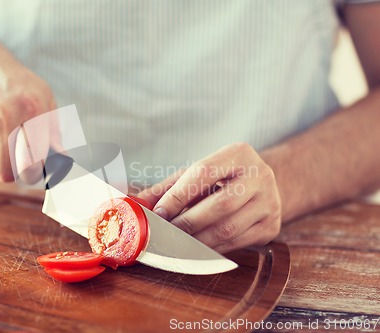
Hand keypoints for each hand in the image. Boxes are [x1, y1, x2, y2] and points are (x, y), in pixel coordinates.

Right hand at [0, 25, 60, 181]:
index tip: (32, 172)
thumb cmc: (11, 82)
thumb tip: (62, 160)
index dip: (33, 174)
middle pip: (6, 172)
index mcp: (32, 108)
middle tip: (12, 161)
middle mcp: (5, 115)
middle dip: (10, 172)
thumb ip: (52, 129)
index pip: (34, 161)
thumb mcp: (40, 95)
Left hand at [138, 143, 281, 252]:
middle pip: (220, 205)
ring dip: (196, 241)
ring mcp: (270, 202)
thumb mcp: (196, 175)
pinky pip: (236, 244)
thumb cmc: (220, 178)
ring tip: (175, 244)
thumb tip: (134, 204)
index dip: (178, 196)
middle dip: (187, 223)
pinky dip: (211, 250)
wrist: (260, 185)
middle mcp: (260, 175)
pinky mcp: (271, 226)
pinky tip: (196, 249)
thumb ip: (166, 188)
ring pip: (228, 229)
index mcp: (238, 154)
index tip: (158, 213)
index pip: (204, 173)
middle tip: (165, 234)